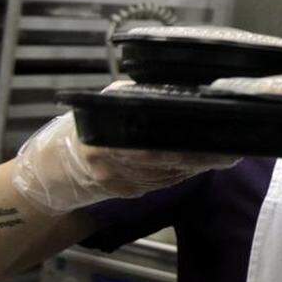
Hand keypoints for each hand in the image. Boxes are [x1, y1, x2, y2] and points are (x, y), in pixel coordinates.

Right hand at [12, 109, 238, 214]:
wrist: (51, 168)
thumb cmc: (84, 128)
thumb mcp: (106, 104)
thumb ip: (134, 97)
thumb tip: (173, 89)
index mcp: (107, 131)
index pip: (154, 138)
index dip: (186, 141)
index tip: (214, 138)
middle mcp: (111, 158)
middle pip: (166, 160)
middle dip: (200, 158)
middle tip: (230, 152)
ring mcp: (117, 179)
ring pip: (167, 175)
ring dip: (197, 167)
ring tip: (223, 157)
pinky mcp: (123, 192)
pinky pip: (159, 184)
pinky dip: (180, 176)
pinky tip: (197, 167)